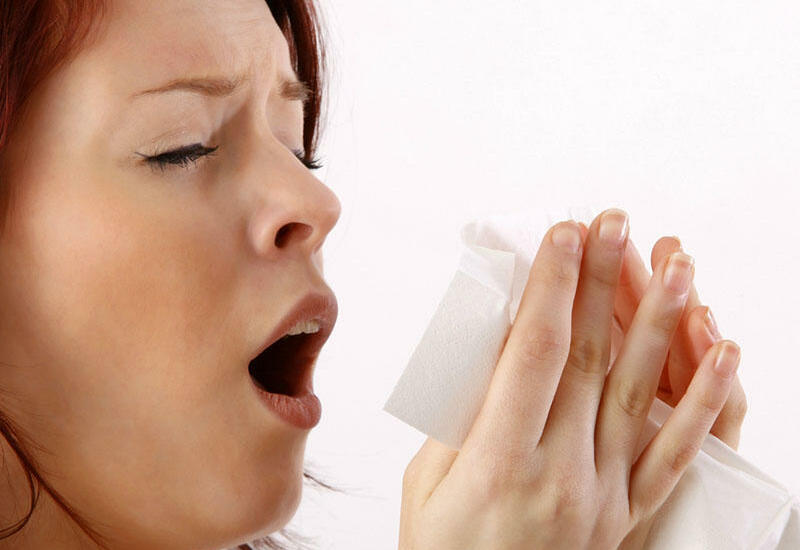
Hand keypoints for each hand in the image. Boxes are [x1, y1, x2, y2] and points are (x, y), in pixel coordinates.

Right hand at [399, 207, 740, 549]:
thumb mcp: (427, 482)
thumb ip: (460, 413)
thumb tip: (495, 344)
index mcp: (496, 464)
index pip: (533, 354)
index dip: (552, 288)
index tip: (563, 236)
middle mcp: (558, 476)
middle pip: (590, 359)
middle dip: (603, 282)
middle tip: (614, 224)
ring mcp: (601, 497)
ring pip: (638, 393)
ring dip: (660, 321)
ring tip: (676, 264)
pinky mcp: (627, 515)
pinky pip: (674, 453)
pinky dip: (705, 400)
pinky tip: (723, 353)